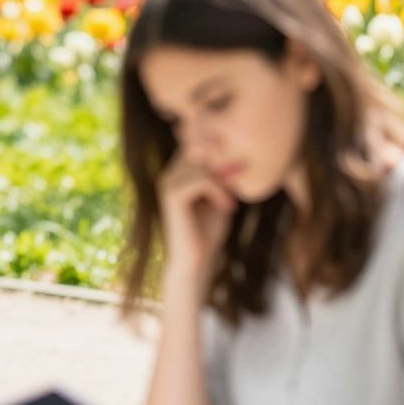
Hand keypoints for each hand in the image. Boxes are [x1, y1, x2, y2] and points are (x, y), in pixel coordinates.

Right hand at [156, 157, 235, 297]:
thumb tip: (234, 148)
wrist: (196, 261)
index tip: (236, 180)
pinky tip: (227, 207)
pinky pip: (201, 179)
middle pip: (202, 148)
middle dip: (223, 164)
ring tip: (231, 201)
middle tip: (236, 187)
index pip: (201, 144)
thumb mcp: (221, 195)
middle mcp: (169, 174)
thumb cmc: (209, 230)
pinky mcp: (171, 196)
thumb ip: (223, 173)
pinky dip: (219, 191)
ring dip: (223, 180)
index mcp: (178, 172)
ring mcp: (167, 183)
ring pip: (202, 162)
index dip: (221, 153)